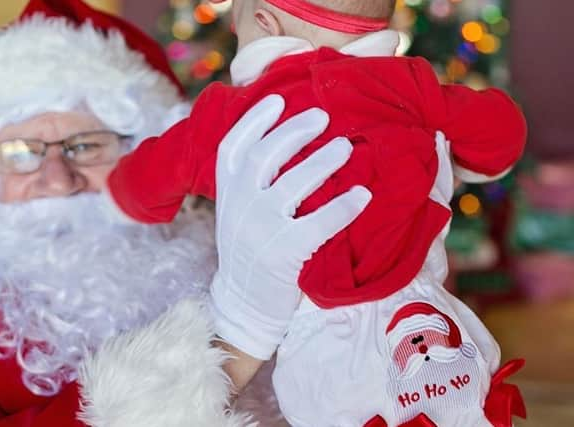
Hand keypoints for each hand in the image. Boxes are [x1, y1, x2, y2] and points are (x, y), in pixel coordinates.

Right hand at [209, 95, 371, 359]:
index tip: (278, 100)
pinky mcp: (283, 253)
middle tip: (323, 116)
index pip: (233, 146)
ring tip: (345, 146)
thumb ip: (249, 181)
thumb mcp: (237, 211)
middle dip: (295, 131)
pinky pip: (319, 223)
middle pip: (265, 156)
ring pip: (293, 185)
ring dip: (322, 161)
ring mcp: (259, 229)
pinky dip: (343, 207)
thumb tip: (283, 139)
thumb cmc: (248, 248)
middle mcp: (239, 206)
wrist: (243, 300)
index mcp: (226, 192)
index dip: (254, 120)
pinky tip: (362, 195)